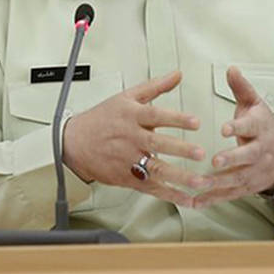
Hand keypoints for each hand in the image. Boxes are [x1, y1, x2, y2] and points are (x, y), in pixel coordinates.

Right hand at [63, 70, 209, 206]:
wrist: (74, 143)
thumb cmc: (102, 119)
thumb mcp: (127, 97)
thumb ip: (155, 86)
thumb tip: (177, 74)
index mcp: (132, 117)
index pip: (156, 116)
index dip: (176, 118)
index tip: (195, 122)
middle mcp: (131, 139)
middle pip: (157, 143)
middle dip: (179, 149)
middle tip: (200, 152)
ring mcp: (129, 160)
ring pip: (156, 169)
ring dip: (179, 176)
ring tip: (198, 180)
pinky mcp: (128, 178)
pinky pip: (151, 188)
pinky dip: (170, 195)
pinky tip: (187, 198)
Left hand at [193, 66, 273, 208]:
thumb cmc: (262, 126)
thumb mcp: (254, 104)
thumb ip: (241, 88)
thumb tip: (231, 69)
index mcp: (260, 128)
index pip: (251, 127)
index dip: (239, 127)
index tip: (225, 128)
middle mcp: (259, 151)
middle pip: (248, 156)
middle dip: (232, 159)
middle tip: (216, 161)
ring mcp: (254, 171)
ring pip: (238, 178)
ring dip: (218, 183)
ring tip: (199, 183)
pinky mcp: (247, 186)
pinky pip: (230, 194)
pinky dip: (213, 199)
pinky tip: (197, 201)